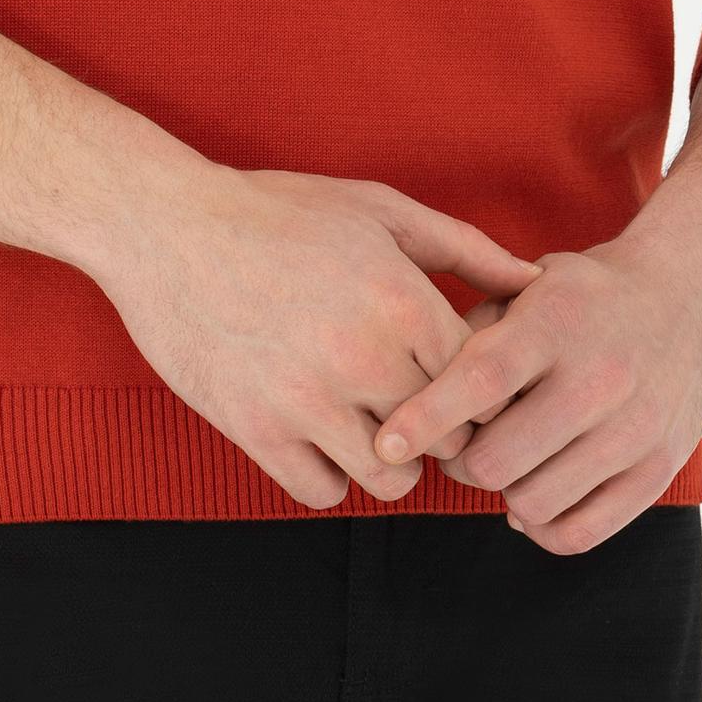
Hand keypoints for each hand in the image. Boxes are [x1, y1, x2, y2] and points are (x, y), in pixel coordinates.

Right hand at [96, 166, 545, 511]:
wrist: (167, 227)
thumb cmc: (279, 211)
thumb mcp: (379, 209)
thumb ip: (464, 247)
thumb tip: (534, 279)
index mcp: (402, 301)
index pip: (482, 386)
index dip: (479, 388)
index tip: (459, 380)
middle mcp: (363, 357)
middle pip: (446, 441)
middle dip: (441, 429)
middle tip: (419, 407)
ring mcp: (308, 400)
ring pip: (392, 482)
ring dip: (391, 462)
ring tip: (371, 423)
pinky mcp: (257, 430)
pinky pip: (322, 493)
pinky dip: (325, 473)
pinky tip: (317, 431)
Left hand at [368, 235, 701, 552]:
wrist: (687, 295)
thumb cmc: (585, 294)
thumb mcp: (529, 284)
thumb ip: (475, 331)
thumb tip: (415, 391)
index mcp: (557, 322)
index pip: (480, 380)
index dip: (426, 416)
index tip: (386, 441)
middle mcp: (600, 376)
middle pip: (499, 458)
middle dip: (461, 462)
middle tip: (458, 449)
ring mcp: (634, 429)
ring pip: (532, 504)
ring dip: (502, 493)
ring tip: (503, 462)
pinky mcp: (657, 471)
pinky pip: (579, 533)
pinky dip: (541, 527)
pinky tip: (533, 496)